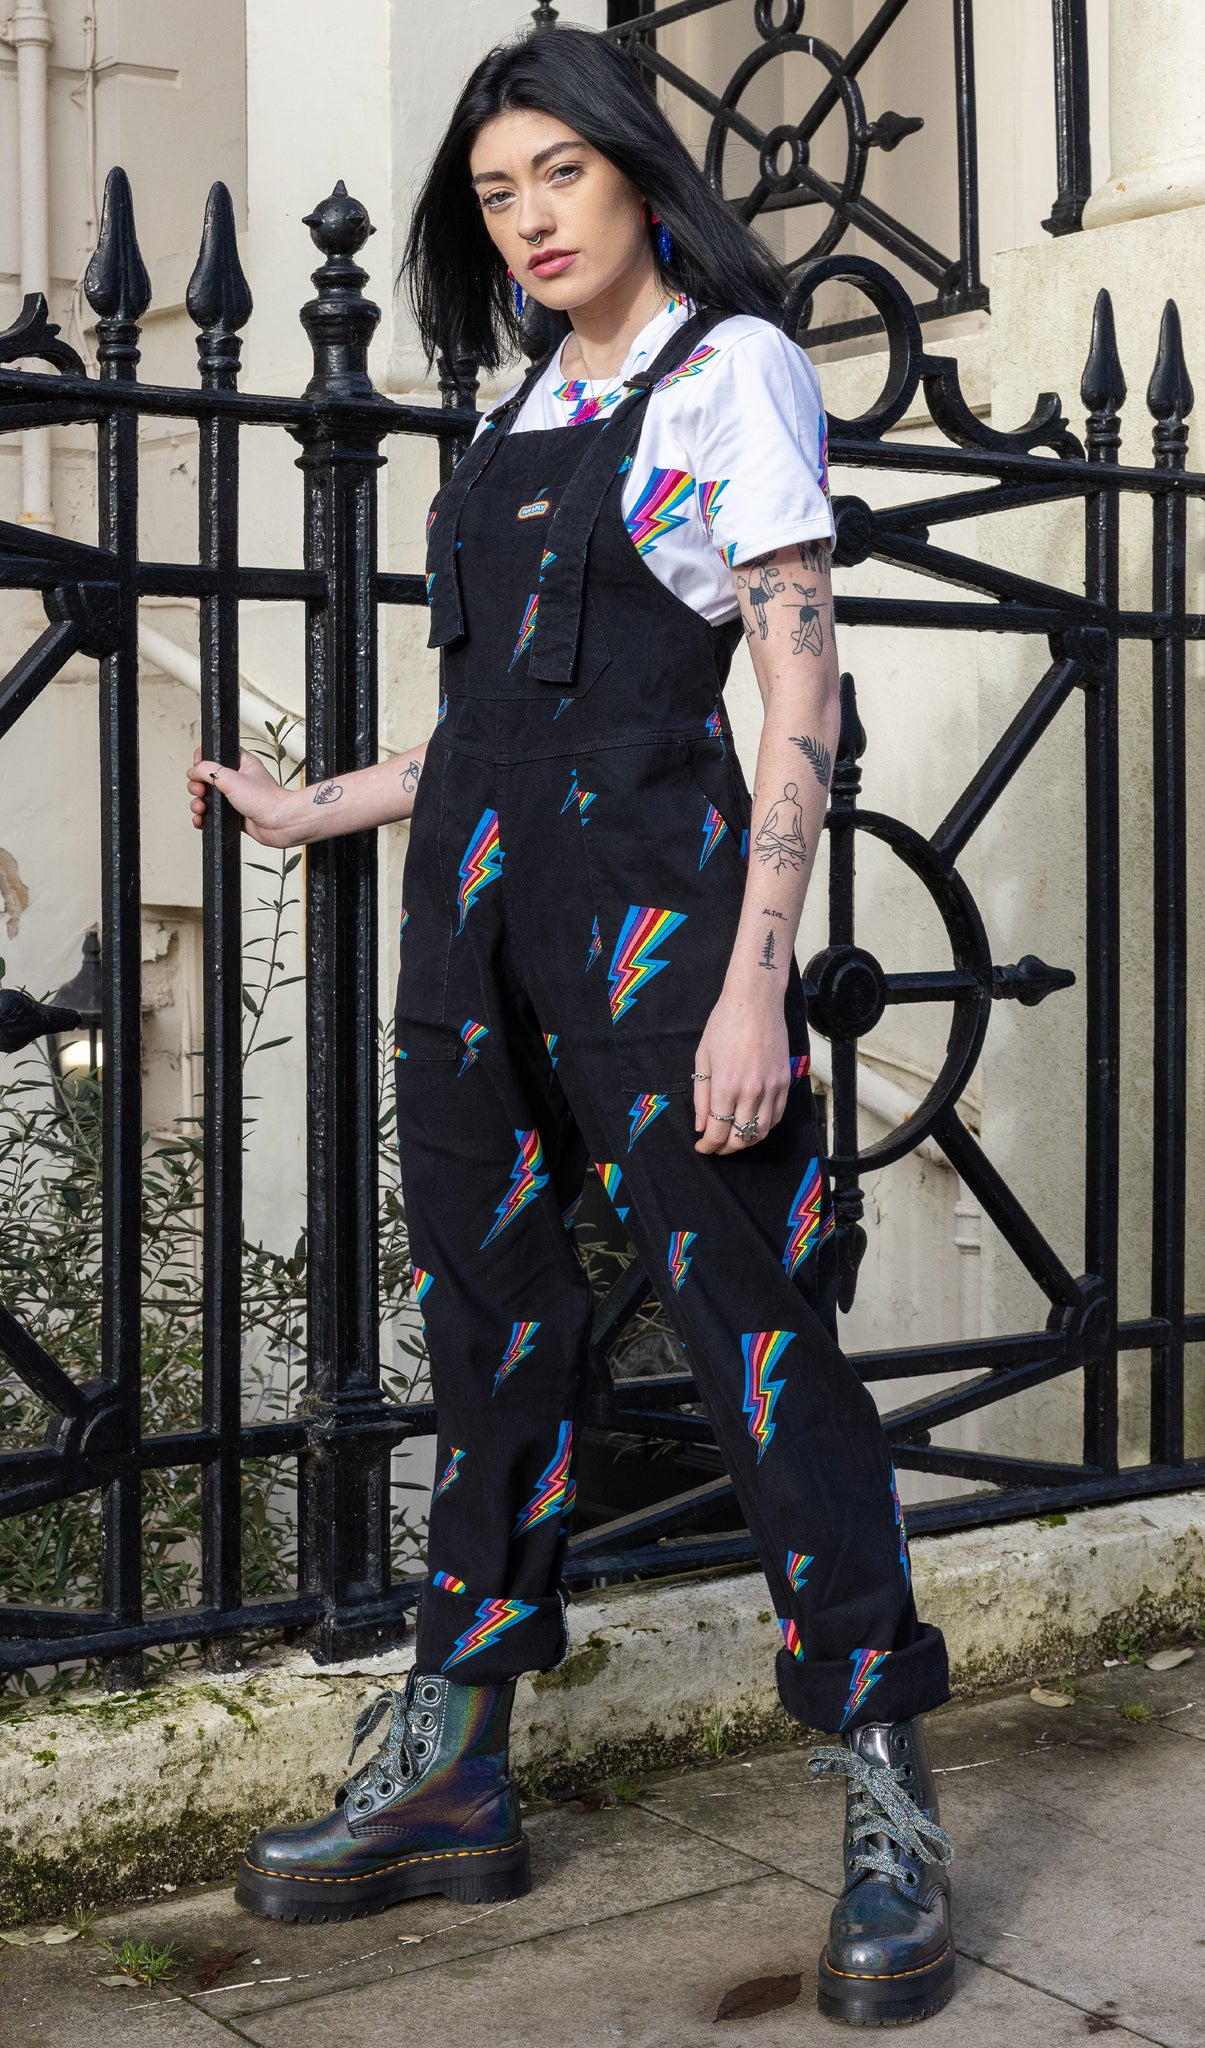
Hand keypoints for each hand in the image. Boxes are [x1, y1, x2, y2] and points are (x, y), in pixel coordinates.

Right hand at [187, 746, 291, 845]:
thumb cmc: (265, 800)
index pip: (215, 754)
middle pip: (206, 778)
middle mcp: (237, 779)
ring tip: (201, 808)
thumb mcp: (231, 778)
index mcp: (240, 763)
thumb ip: (208, 770)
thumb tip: (193, 771)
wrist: (280, 824)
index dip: (202, 760)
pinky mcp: (234, 815)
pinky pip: (213, 814)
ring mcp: (235, 798)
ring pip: (207, 797)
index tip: (198, 769)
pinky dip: (204, 817)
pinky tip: (201, 819)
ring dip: (198, 803)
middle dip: (197, 786)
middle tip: (201, 792)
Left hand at [693, 989, 787, 1154]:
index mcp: (726, 1086)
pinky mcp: (786, 1082)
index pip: (717, 1132)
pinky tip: (752, 1125)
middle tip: (715, 1146)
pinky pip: (777, 1116)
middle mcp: (751, 1091)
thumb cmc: (723, 1025)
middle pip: (740, 1137)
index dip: (708, 1146)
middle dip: (725, 1148)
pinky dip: (764, 1127)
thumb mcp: (703, 1059)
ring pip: (762, 1132)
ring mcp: (772, 1087)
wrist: (756, 1002)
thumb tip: (701, 1127)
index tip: (701, 1148)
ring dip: (746, 1142)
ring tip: (733, 1139)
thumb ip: (701, 1097)